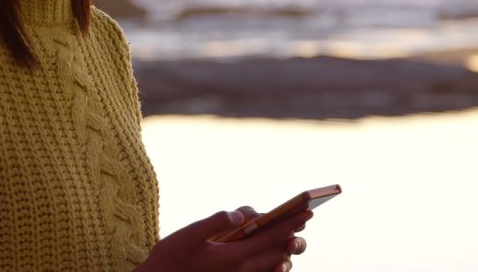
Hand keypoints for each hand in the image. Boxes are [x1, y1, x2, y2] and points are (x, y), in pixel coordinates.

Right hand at [135, 206, 312, 271]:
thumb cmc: (170, 259)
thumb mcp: (189, 234)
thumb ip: (216, 222)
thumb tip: (241, 214)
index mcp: (233, 257)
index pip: (270, 237)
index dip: (290, 223)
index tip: (307, 211)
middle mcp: (240, 271)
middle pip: (276, 251)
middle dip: (291, 233)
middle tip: (305, 218)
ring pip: (270, 265)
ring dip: (284, 249)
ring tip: (292, 235)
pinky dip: (271, 264)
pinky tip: (274, 259)